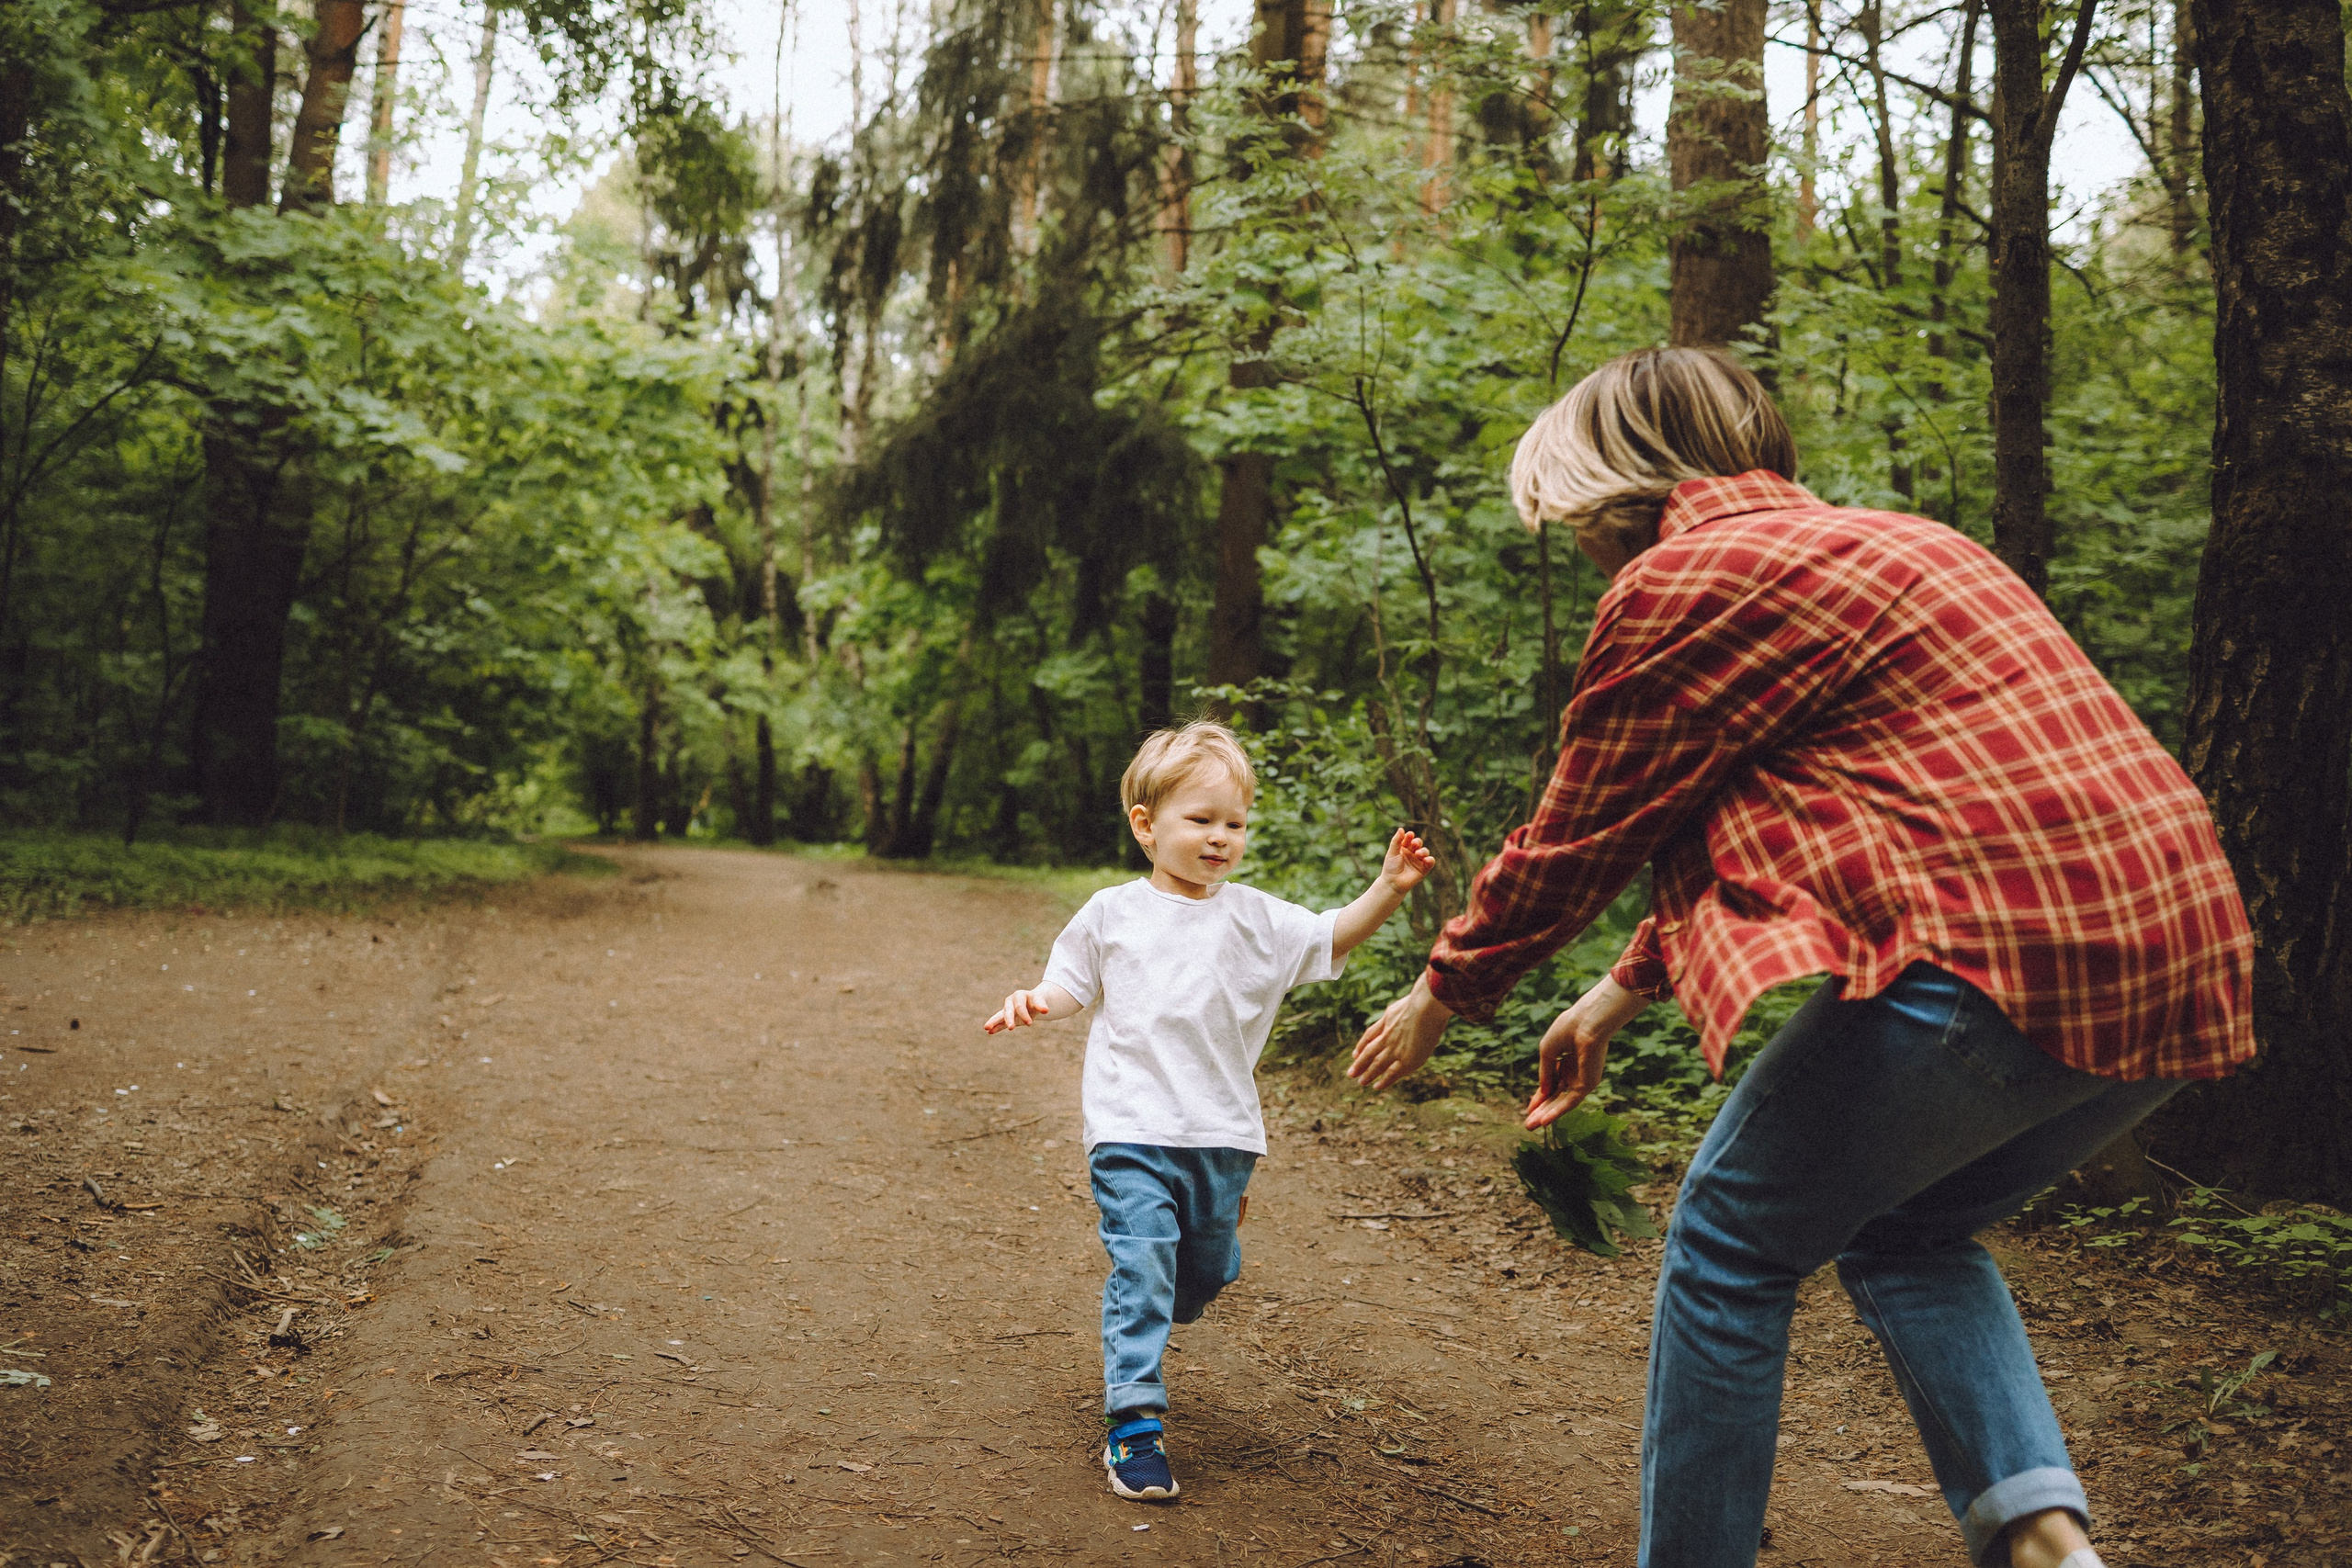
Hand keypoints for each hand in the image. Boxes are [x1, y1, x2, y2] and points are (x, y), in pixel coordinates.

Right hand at [983, 989, 1051, 1034]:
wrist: (1033, 1003)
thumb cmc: (1037, 1000)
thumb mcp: (1040, 1000)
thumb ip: (1041, 1005)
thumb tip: (1046, 1011)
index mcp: (1019, 995)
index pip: (1020, 1005)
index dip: (1024, 1014)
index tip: (1030, 1024)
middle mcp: (1011, 1002)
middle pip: (1008, 1010)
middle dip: (1009, 1019)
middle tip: (1011, 1028)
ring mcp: (1007, 1010)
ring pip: (1000, 1016)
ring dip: (994, 1022)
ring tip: (986, 1028)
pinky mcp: (1006, 1018)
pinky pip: (1000, 1023)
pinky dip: (996, 1027)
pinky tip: (990, 1032)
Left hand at [1346, 974, 1453, 1090]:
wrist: (1426, 1004)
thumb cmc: (1426, 998)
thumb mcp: (1413, 999)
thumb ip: (1412, 1003)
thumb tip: (1422, 994)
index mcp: (1388, 1020)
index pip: (1371, 1034)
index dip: (1362, 1044)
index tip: (1355, 1053)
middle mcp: (1388, 1035)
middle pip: (1370, 1051)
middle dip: (1360, 1063)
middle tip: (1351, 1073)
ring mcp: (1396, 1048)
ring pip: (1377, 1064)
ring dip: (1368, 1074)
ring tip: (1360, 1082)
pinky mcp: (1406, 1059)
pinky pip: (1392, 1073)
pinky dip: (1385, 1080)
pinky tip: (1377, 1087)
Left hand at [1380, 828, 1437, 895]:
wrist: (1393, 883)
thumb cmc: (1390, 868)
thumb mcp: (1392, 853)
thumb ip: (1396, 841)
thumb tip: (1401, 829)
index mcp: (1403, 848)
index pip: (1408, 839)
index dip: (1409, 836)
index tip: (1409, 835)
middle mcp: (1412, 853)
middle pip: (1418, 843)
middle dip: (1417, 842)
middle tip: (1414, 844)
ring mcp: (1418, 861)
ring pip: (1425, 851)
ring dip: (1423, 851)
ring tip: (1418, 854)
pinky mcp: (1424, 869)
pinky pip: (1430, 862)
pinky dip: (1430, 860)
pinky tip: (1426, 859)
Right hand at [1523, 976, 1648, 1128]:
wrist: (1587, 1023)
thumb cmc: (1567, 1030)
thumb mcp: (1547, 1052)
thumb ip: (1545, 1073)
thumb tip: (1543, 1092)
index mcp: (1566, 1061)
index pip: (1552, 1082)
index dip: (1540, 1095)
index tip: (1528, 1109)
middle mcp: (1575, 1072)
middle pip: (1555, 1096)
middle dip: (1540, 1110)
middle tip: (1527, 1124)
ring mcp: (1582, 1079)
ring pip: (1561, 1102)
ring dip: (1546, 1114)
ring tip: (1530, 1126)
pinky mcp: (1588, 1084)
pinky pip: (1570, 1101)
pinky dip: (1557, 1111)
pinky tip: (1544, 1121)